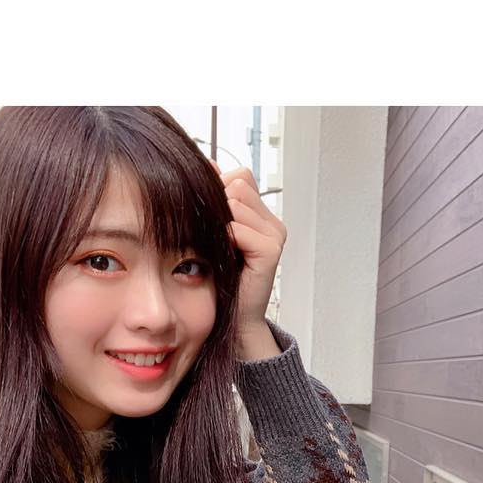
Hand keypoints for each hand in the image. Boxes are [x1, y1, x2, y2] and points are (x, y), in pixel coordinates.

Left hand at [210, 161, 286, 341]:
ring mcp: (275, 234)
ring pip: (236, 202)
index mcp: (262, 215)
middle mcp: (273, 222)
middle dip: (219, 206)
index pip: (240, 176)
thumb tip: (207, 163)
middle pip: (238, 185)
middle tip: (215, 238)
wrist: (235, 319)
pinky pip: (238, 228)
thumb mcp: (214, 232)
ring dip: (219, 223)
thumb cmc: (220, 279)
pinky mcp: (271, 250)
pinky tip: (223, 256)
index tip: (209, 218)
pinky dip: (224, 238)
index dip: (220, 189)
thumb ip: (215, 201)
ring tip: (219, 248)